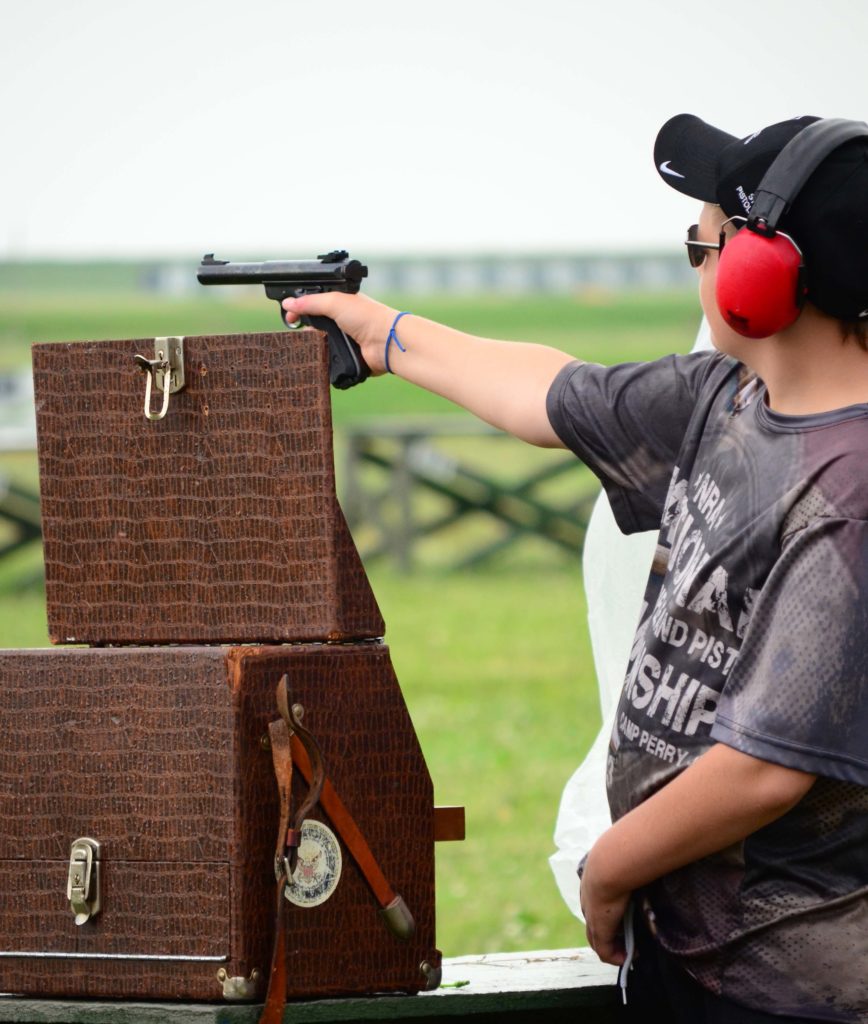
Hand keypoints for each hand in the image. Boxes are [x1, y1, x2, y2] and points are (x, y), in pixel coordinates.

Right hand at [282, 292, 398, 374]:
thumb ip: (309, 302)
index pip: (312, 302)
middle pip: (312, 324)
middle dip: (304, 327)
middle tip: (298, 329)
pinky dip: (322, 357)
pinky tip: (319, 356)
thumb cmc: (367, 316)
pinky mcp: (345, 356)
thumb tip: (289, 303)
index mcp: (338, 302)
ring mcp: (343, 338)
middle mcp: (340, 319)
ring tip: (313, 342)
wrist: (385, 342)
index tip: (289, 316)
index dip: (298, 308)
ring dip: (313, 343)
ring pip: (318, 342)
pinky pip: (327, 358)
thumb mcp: (334, 302)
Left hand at [579, 846, 630, 965]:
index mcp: (592, 885)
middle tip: (627, 940)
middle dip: (610, 935)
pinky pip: (604, 951)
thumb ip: (632, 866)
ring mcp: (591, 917)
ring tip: (630, 951)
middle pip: (595, 925)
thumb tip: (647, 859)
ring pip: (597, 940)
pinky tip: (628, 957)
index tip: (624, 920)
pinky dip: (615, 957)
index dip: (609, 915)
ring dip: (614, 948)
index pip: (596, 904)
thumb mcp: (625, 862)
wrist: (611, 863)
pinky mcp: (598, 929)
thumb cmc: (622, 857)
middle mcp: (589, 902)